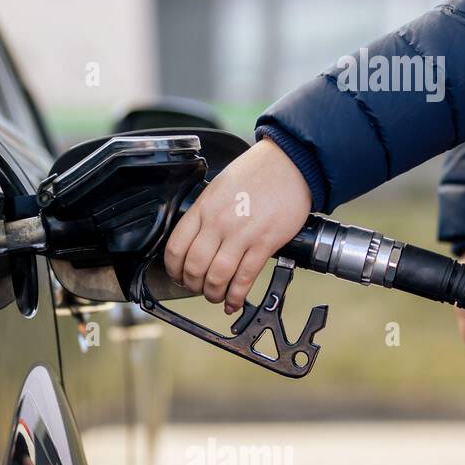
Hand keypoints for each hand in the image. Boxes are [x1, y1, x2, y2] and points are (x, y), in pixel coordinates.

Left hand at [164, 138, 311, 313]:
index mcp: (203, 208)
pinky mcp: (265, 243)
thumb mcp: (218, 188)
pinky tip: (234, 301)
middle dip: (192, 285)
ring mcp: (241, 234)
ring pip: (217, 276)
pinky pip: (244, 277)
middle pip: (194, 266)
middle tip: (197, 288)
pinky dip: (237, 295)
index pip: (175, 247)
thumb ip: (205, 213)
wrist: (291, 163)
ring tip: (215, 296)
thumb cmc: (256, 172)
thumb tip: (195, 240)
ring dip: (213, 293)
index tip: (178, 276)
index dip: (173, 269)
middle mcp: (218, 222)